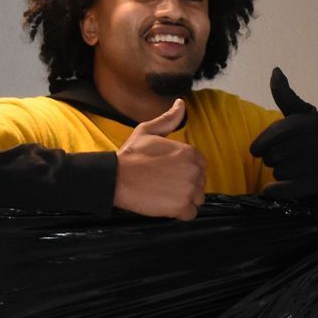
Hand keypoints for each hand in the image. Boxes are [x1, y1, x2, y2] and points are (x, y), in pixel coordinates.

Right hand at [114, 99, 206, 218]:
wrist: (117, 177)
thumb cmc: (131, 155)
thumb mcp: (148, 131)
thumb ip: (169, 119)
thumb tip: (181, 103)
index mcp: (190, 152)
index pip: (200, 165)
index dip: (186, 170)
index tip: (170, 172)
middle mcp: (194, 171)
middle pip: (200, 183)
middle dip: (186, 185)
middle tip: (165, 184)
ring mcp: (189, 190)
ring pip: (197, 199)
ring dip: (184, 199)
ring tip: (165, 195)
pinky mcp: (181, 207)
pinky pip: (191, 214)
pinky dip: (180, 213)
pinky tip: (165, 205)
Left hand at [250, 68, 317, 198]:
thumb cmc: (316, 131)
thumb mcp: (302, 111)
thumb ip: (285, 94)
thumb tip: (275, 70)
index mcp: (303, 124)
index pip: (266, 141)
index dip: (261, 145)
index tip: (262, 147)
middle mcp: (309, 144)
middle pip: (270, 158)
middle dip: (273, 157)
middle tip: (286, 153)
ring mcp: (313, 165)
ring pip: (278, 172)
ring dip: (281, 170)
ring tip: (295, 164)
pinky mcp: (314, 184)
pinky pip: (284, 189)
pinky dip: (276, 189)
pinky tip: (272, 187)